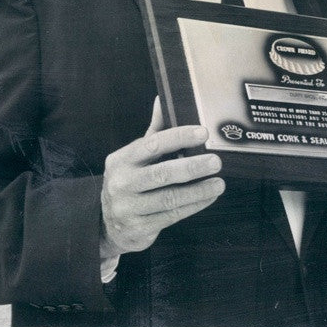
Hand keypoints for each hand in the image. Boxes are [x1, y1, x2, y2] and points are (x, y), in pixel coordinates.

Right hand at [99, 98, 224, 257]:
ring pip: (169, 198)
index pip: (152, 144)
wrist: (108, 224)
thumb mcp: (136, 156)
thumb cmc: (130, 181)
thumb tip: (162, 98)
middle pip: (161, 173)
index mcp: (122, 159)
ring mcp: (128, 208)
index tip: (203, 133)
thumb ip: (154, 131)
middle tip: (216, 162)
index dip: (179, 137)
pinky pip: (172, 216)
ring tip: (219, 183)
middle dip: (192, 167)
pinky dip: (194, 206)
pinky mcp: (139, 228)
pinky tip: (209, 197)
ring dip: (198, 191)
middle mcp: (122, 183)